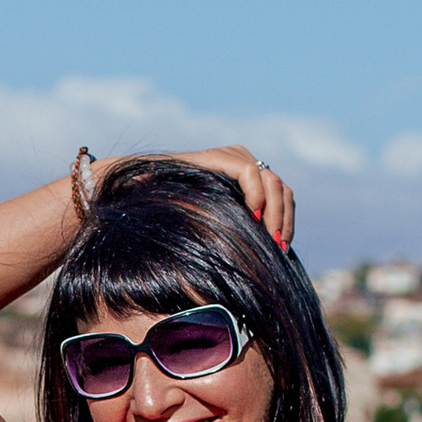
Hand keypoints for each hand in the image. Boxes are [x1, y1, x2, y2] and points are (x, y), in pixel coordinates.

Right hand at [98, 142, 295, 250]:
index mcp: (246, 182)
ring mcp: (231, 157)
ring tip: (268, 236)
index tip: (281, 251)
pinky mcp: (218, 157)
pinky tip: (252, 215)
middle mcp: (242, 165)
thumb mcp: (213, 229)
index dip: (287, 222)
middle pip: (283, 190)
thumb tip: (267, 264)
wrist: (135, 196)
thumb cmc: (169, 217)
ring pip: (273, 181)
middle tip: (278, 247)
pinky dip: (257, 194)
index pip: (282, 197)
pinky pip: (250, 173)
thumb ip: (236, 233)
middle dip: (284, 221)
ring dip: (276, 211)